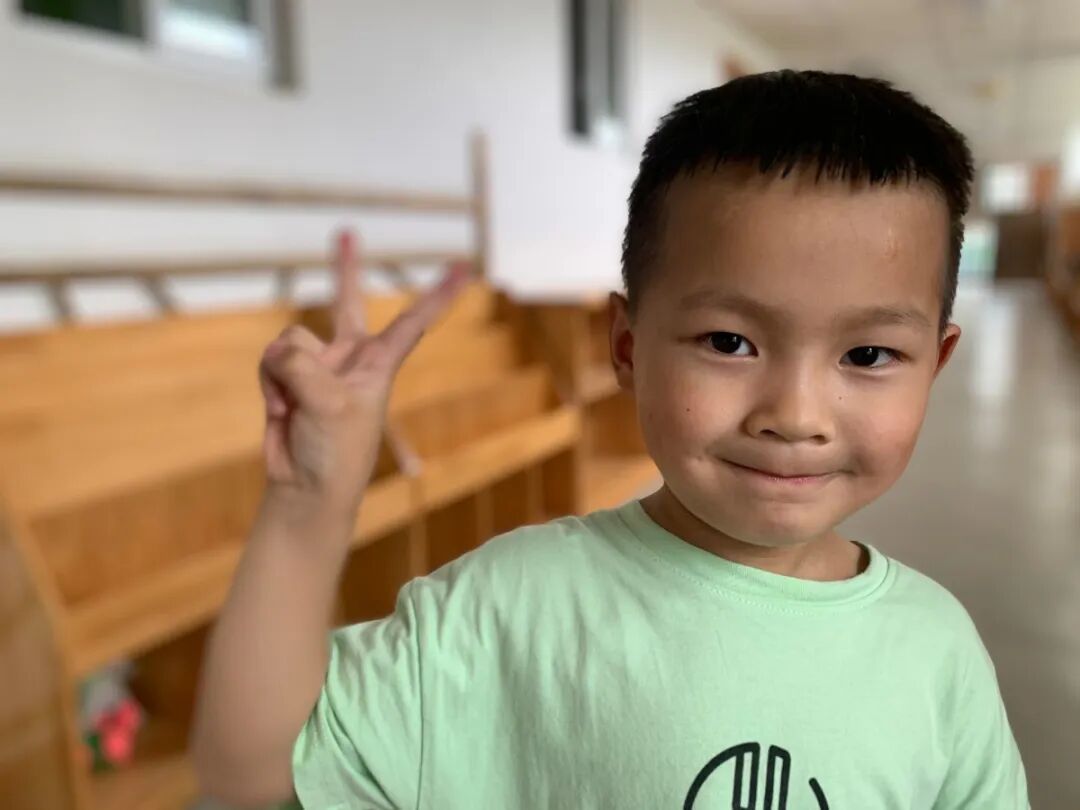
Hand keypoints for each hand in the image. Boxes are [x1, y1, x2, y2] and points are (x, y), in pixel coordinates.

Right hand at [257, 229, 468, 518]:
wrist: (306, 487)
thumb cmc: (335, 452)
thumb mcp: (330, 404)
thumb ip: (303, 364)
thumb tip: (278, 352)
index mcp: (379, 364)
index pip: (413, 321)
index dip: (438, 294)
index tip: (464, 267)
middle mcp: (350, 358)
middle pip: (347, 302)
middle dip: (345, 269)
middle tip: (347, 232)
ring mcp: (318, 367)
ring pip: (290, 340)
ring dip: (285, 373)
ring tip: (296, 406)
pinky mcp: (287, 379)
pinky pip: (270, 359)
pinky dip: (269, 383)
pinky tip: (280, 409)